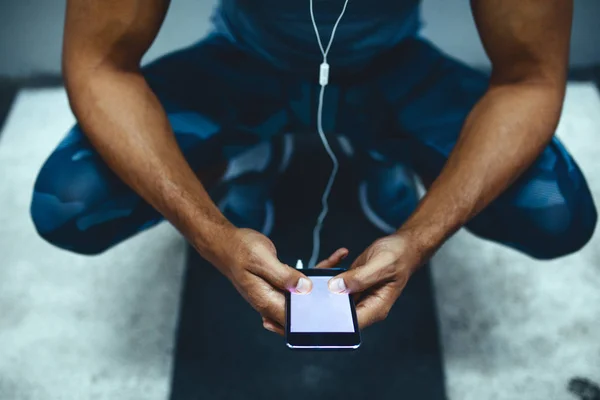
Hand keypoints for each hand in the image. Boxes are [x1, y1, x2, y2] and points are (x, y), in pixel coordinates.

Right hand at [214, 228, 347, 334]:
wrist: (226, 242)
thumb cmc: (239, 250)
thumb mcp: (262, 260)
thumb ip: (283, 275)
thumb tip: (304, 289)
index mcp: (266, 301)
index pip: (294, 320)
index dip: (314, 318)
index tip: (335, 312)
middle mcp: (272, 300)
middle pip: (304, 310)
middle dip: (326, 302)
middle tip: (349, 291)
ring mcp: (277, 292)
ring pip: (306, 294)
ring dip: (326, 283)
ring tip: (347, 267)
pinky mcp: (282, 282)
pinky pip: (303, 281)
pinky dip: (319, 270)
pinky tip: (336, 257)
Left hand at [326, 232, 428, 328]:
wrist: (403, 246)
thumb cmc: (400, 256)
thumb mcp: (381, 265)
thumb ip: (360, 278)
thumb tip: (337, 287)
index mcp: (376, 307)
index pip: (351, 323)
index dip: (334, 319)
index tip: (321, 307)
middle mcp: (366, 304)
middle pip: (339, 312)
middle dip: (325, 301)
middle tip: (315, 287)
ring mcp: (358, 294)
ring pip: (334, 298)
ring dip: (325, 285)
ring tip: (323, 271)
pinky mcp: (352, 284)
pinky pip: (335, 284)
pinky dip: (330, 273)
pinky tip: (334, 260)